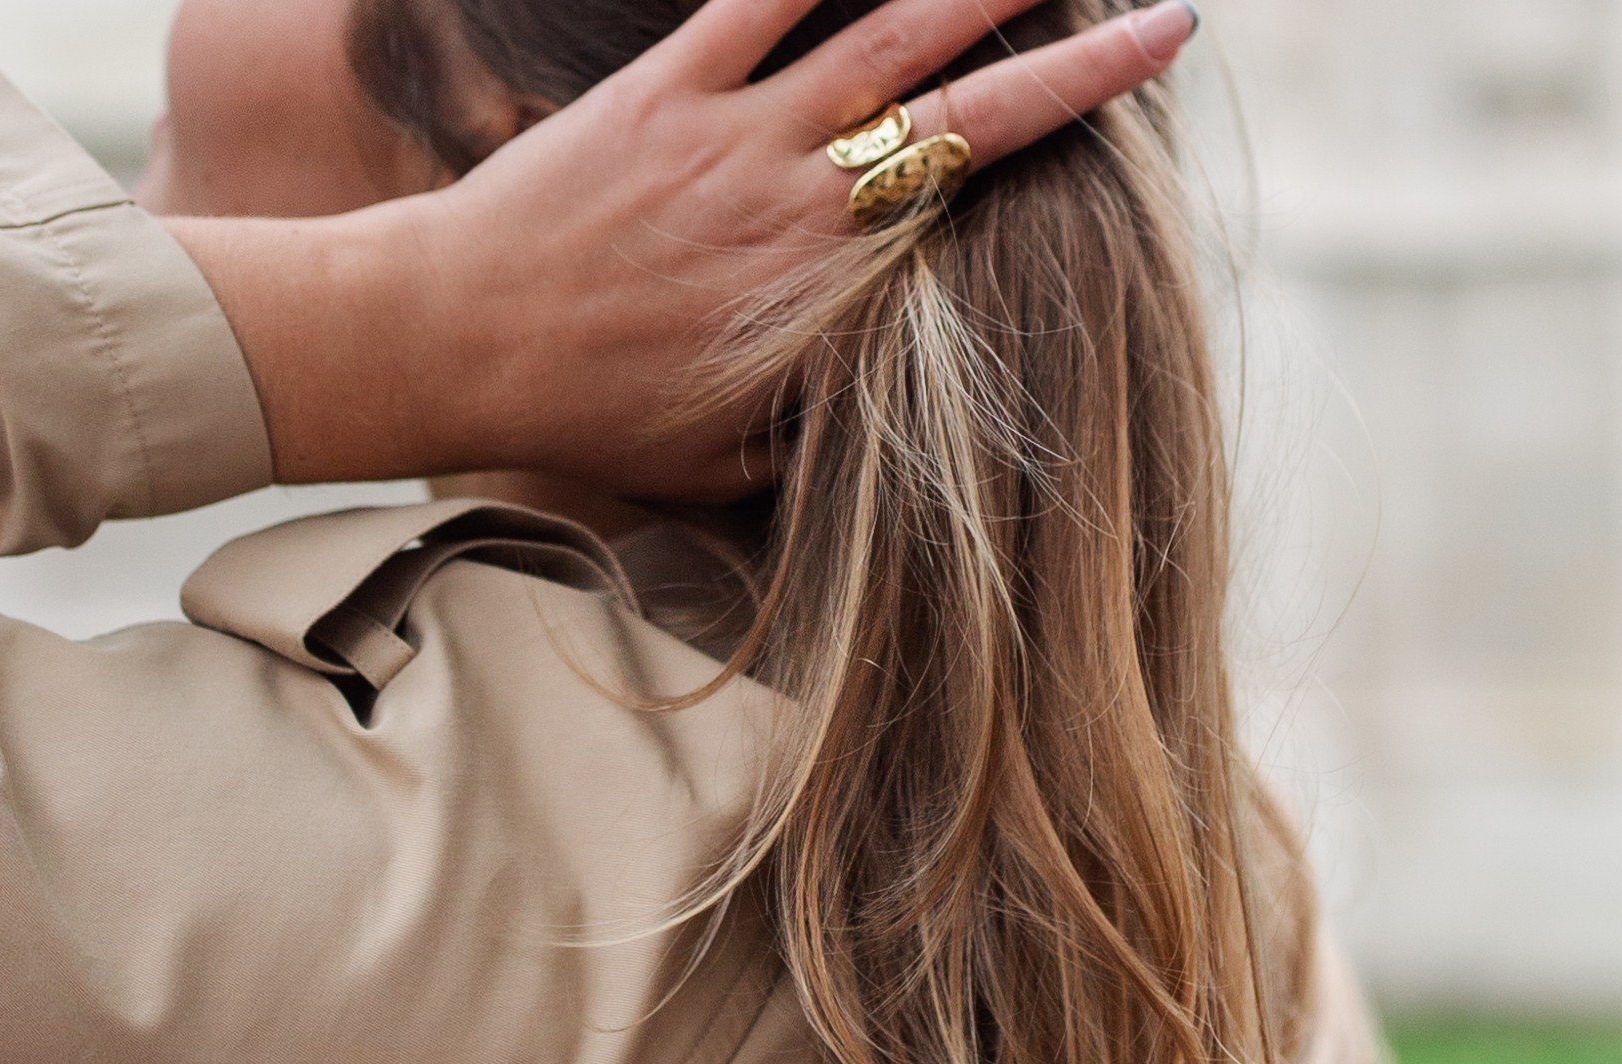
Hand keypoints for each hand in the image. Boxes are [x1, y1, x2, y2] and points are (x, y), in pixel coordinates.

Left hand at [173, 0, 1199, 499]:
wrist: (455, 346)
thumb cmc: (590, 419)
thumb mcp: (721, 460)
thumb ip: (810, 428)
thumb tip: (884, 418)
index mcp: (828, 291)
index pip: (977, 204)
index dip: (1066, 149)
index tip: (1138, 115)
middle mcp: (799, 198)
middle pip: (967, 105)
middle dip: (1078, 63)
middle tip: (1166, 20)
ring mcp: (730, 129)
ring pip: (881, 26)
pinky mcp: (658, 82)